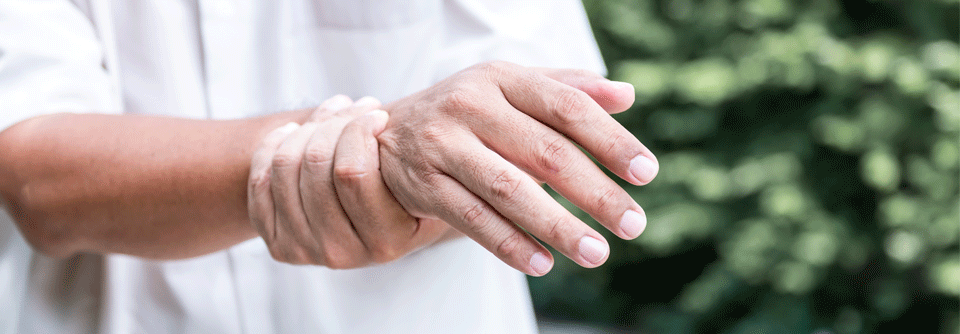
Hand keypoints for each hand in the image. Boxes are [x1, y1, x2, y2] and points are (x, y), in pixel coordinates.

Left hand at [248, 96, 449, 267]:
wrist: (381, 223)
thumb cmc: (409, 190)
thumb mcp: (427, 180)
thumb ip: (417, 159)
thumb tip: (403, 123)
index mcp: (386, 242)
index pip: (352, 172)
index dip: (359, 129)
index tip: (376, 113)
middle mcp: (343, 255)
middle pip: (315, 164)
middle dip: (334, 122)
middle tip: (354, 106)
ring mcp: (306, 252)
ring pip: (285, 166)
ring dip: (307, 126)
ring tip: (332, 112)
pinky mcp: (279, 246)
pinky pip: (260, 181)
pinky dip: (273, 146)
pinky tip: (295, 132)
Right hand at [377, 62, 658, 275]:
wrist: (390, 133)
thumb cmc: (470, 113)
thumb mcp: (513, 90)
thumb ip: (568, 89)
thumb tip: (626, 95)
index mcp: (502, 78)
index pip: (567, 107)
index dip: (611, 140)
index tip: (647, 173)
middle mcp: (470, 105)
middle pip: (545, 151)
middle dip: (595, 192)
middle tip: (633, 224)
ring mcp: (443, 145)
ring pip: (509, 190)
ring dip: (557, 226)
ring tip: (596, 252)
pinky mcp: (424, 184)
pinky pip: (473, 219)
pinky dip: (509, 244)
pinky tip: (543, 264)